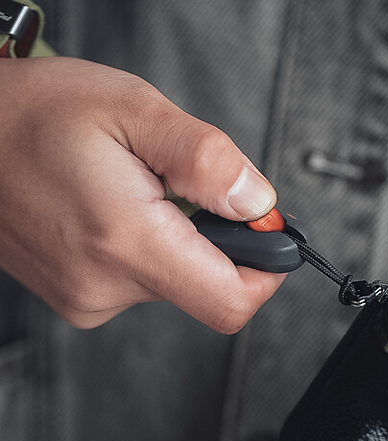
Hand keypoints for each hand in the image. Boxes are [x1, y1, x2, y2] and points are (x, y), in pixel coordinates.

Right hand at [0, 57, 283, 331]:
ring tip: (140, 192)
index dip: (266, 273)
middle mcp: (104, 285)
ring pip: (175, 281)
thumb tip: (258, 205)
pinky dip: (151, 247)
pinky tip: (122, 211)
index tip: (270, 238)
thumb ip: (207, 161)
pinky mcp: (80, 295)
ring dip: (179, 238)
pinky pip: (142, 280)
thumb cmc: (37, 114)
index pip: (228, 301)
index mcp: (125, 240)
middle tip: (186, 188)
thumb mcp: (135, 112)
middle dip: (218, 239)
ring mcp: (88, 297)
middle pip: (207, 288)